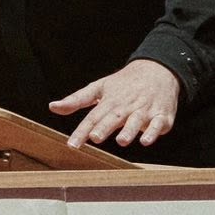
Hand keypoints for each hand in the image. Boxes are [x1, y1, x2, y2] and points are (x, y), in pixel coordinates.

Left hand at [51, 58, 179, 148]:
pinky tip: (146, 140)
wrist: (157, 70)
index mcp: (109, 101)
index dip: (82, 131)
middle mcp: (126, 106)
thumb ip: (77, 99)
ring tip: (121, 141)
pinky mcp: (161, 115)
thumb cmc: (124, 83)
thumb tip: (53, 107)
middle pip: (114, 117)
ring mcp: (144, 110)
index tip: (72, 144)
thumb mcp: (99, 87)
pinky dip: (153, 131)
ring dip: (129, 130)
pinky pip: (158, 124)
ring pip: (136, 121)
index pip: (93, 117)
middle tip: (95, 137)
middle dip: (105, 128)